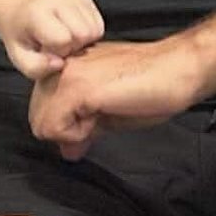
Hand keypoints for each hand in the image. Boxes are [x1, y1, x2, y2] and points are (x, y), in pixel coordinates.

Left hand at [0, 0, 104, 79]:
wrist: (21, 11)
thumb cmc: (23, 38)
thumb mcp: (20, 58)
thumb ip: (37, 67)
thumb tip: (60, 63)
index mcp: (37, 12)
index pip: (63, 39)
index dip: (59, 52)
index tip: (48, 50)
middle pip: (84, 33)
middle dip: (74, 46)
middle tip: (58, 47)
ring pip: (95, 29)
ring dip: (83, 41)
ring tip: (64, 40)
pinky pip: (99, 25)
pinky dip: (89, 34)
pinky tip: (72, 33)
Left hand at [28, 37, 203, 160]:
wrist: (177, 70)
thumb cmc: (151, 85)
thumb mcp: (107, 111)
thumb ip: (81, 126)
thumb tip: (66, 150)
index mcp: (66, 67)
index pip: (41, 111)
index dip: (67, 127)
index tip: (96, 116)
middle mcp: (59, 65)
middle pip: (38, 119)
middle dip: (68, 131)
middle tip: (101, 115)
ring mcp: (65, 73)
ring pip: (43, 125)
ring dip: (74, 132)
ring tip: (104, 111)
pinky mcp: (77, 86)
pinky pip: (55, 128)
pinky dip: (78, 133)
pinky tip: (104, 113)